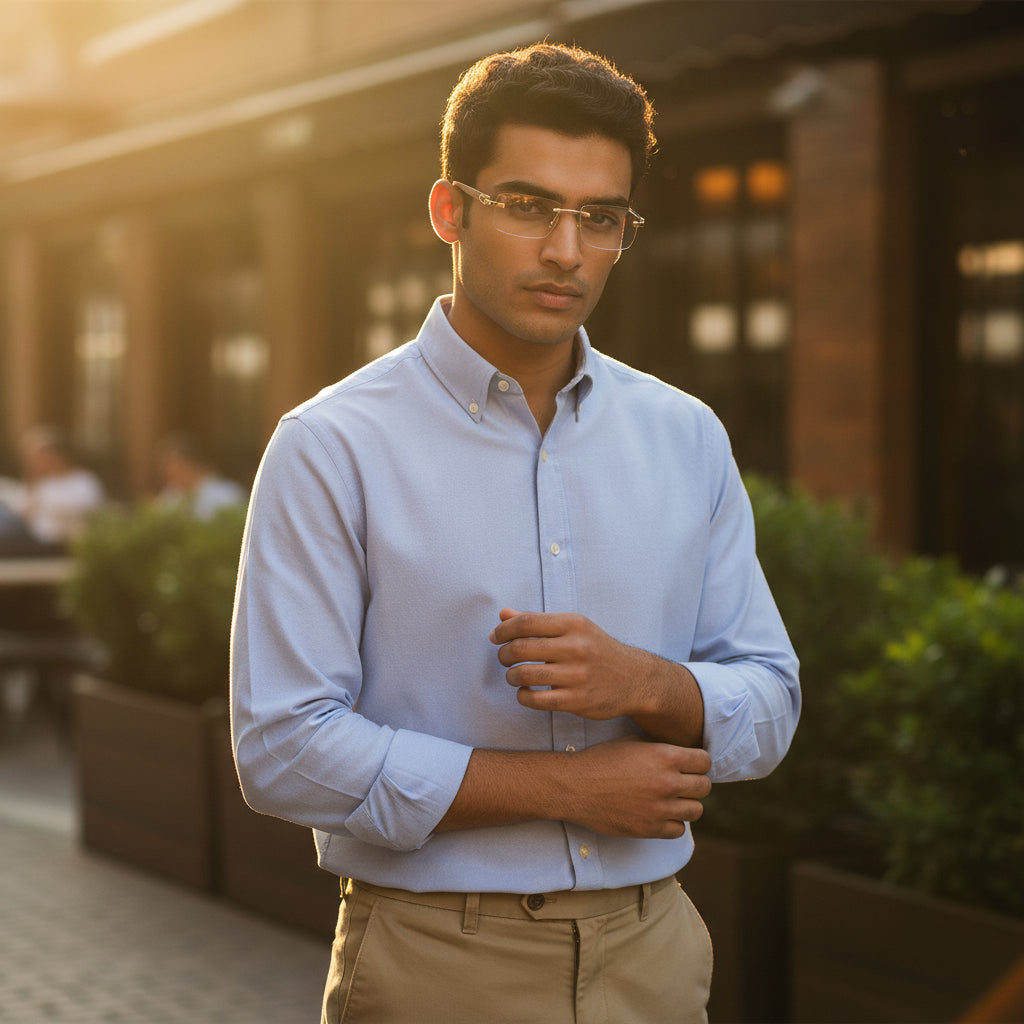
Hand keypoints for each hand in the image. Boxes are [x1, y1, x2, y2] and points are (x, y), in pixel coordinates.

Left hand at [490, 608, 663, 720]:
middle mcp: (575, 647)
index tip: (496, 637)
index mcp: (573, 624)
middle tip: (504, 658)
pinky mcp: (576, 700)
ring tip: (515, 676)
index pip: (526, 622)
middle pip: (520, 648)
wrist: (634, 679)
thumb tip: (503, 614)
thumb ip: (537, 622)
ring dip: (511, 676)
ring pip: (524, 675)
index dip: (503, 630)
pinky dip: (523, 696)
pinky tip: (526, 692)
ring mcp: (576, 675)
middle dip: (504, 654)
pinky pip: (535, 700)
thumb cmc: (597, 650)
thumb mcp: (573, 628)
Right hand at [559, 737, 711, 838]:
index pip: (704, 761)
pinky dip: (673, 823)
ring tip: (673, 800)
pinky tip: (660, 814)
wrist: (575, 786)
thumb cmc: (601, 760)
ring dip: (687, 805)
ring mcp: (660, 808)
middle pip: (704, 787)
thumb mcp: (632, 743)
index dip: (698, 762)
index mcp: (665, 756)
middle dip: (695, 783)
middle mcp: (667, 782)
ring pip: (696, 810)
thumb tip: (680, 754)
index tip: (690, 765)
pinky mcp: (650, 829)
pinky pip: (679, 830)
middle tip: (683, 783)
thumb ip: (660, 748)